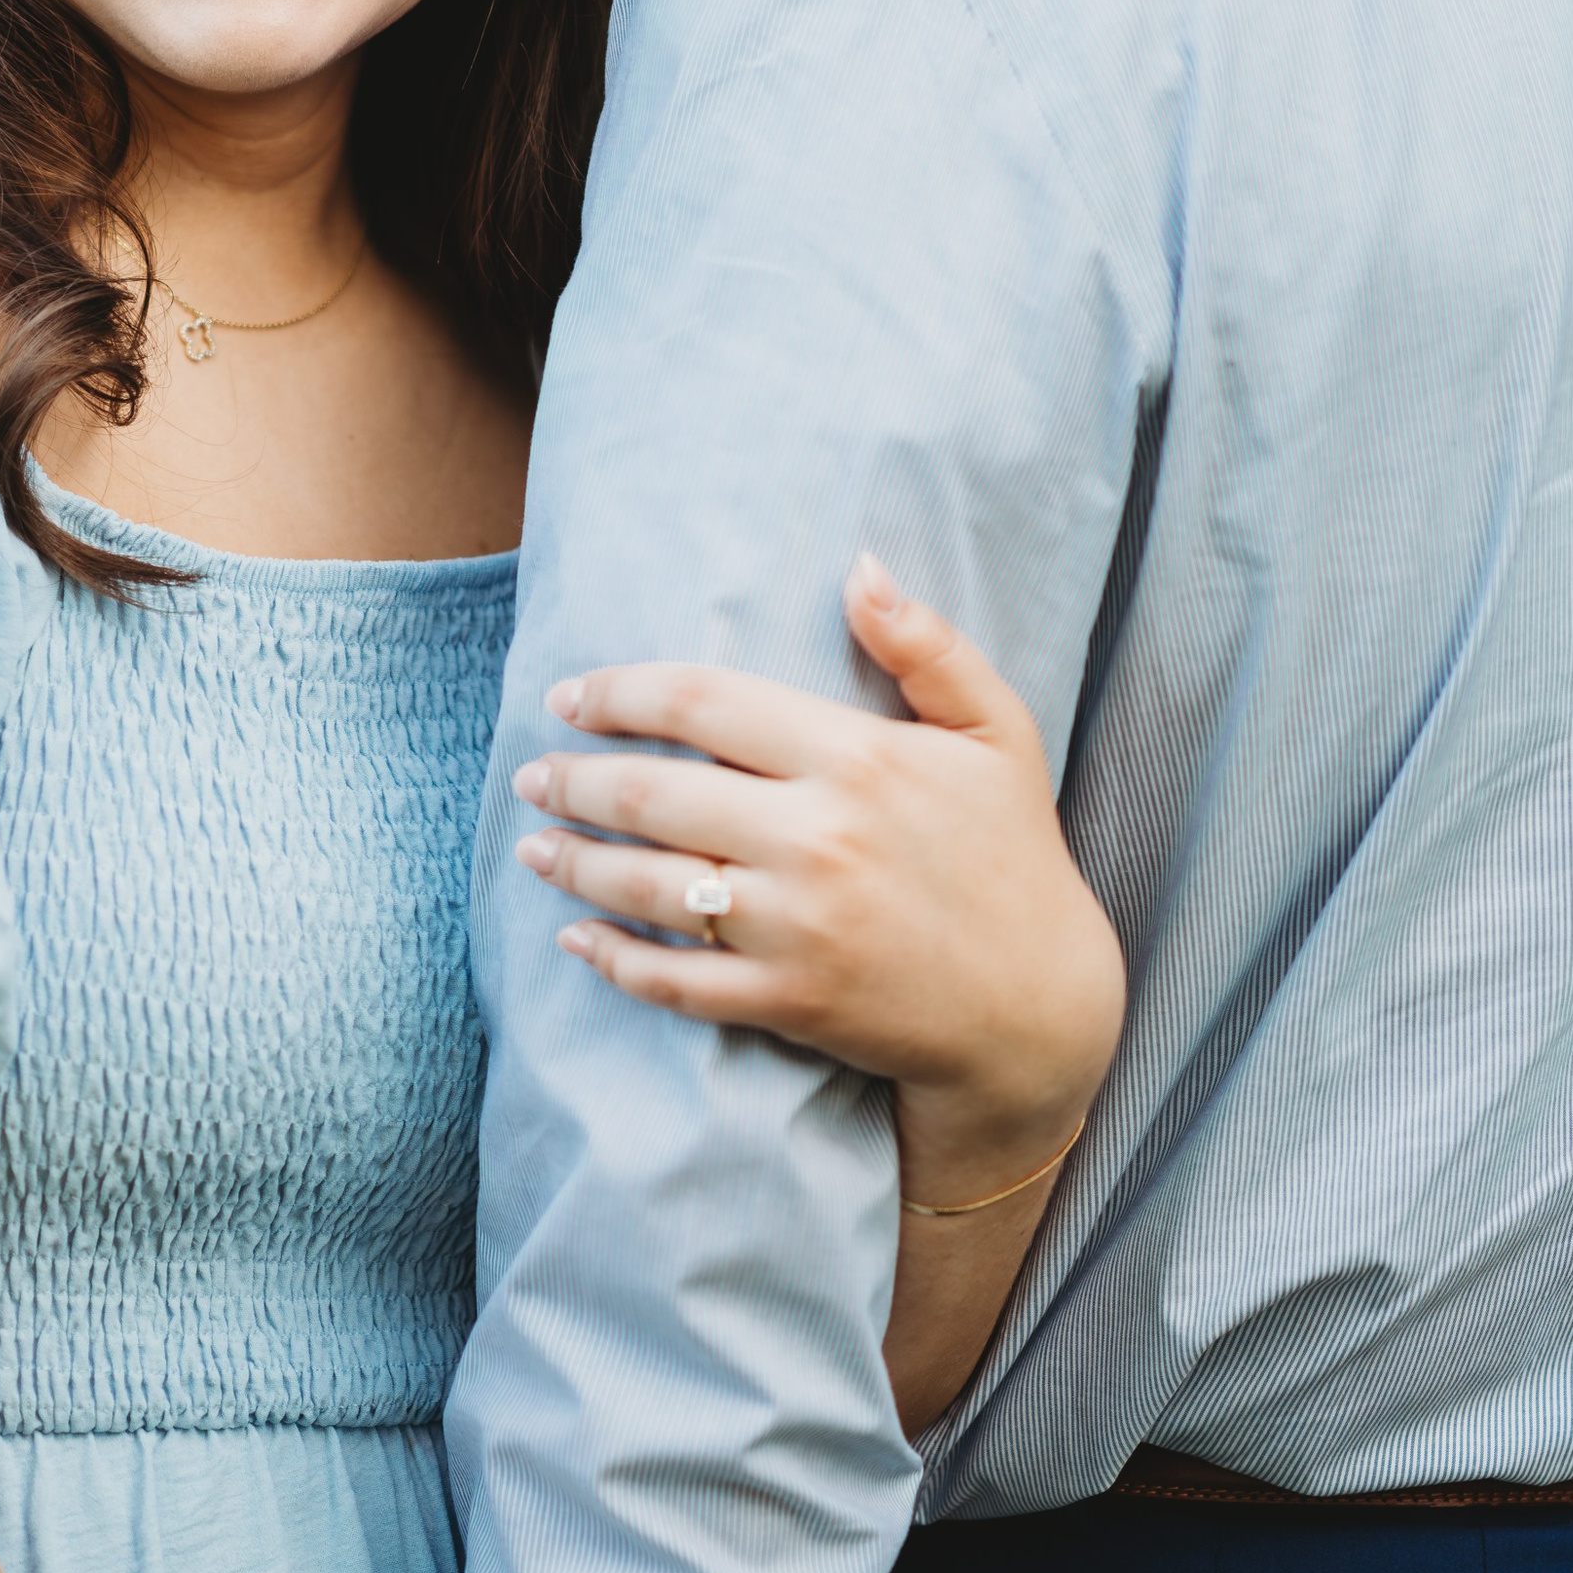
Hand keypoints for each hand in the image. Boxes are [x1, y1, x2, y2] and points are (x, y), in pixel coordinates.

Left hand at [511, 554, 1122, 1190]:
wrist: (1041, 1007)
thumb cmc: (1014, 855)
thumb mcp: (997, 732)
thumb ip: (927, 645)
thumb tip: (859, 566)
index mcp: (859, 758)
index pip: (703, 703)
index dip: (620, 692)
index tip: (570, 695)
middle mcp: (817, 838)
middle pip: (655, 794)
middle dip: (574, 779)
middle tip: (531, 773)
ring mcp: (798, 926)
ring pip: (650, 886)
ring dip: (575, 862)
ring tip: (533, 843)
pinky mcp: (789, 1001)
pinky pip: (675, 980)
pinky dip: (614, 960)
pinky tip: (575, 939)